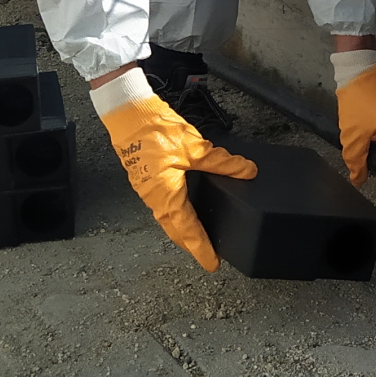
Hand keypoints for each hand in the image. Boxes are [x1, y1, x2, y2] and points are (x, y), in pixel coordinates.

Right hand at [91, 67, 256, 270]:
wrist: (128, 113)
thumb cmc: (154, 129)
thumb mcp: (195, 147)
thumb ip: (223, 162)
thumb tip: (247, 171)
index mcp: (166, 194)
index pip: (188, 230)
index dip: (202, 248)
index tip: (212, 263)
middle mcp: (154, 198)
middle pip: (175, 230)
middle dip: (191, 244)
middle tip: (207, 255)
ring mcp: (147, 190)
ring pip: (167, 219)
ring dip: (182, 230)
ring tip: (197, 237)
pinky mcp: (145, 179)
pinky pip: (162, 205)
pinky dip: (174, 214)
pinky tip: (182, 209)